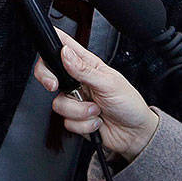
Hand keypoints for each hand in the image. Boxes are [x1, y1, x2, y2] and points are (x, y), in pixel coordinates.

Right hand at [34, 30, 158, 160]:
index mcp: (88, 65)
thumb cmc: (129, 103)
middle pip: (49, 74)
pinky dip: (84, 124)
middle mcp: (78, 81)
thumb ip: (84, 69)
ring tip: (97, 109)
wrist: (134, 134)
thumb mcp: (109, 83)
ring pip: (59, 103)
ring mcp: (75, 100)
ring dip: (80, 111)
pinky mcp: (75, 119)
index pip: (64, 48)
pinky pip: (67, 121)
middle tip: (55, 86)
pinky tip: (97, 120)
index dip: (52, 46)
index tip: (47, 56)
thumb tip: (66, 53)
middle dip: (49, 81)